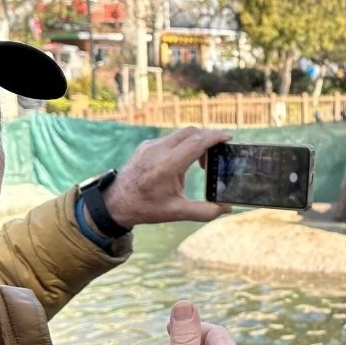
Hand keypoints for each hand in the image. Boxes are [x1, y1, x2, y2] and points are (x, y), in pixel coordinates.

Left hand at [104, 127, 232, 226]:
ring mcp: (150, 146)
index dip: (215, 137)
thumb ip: (205, 211)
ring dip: (196, 141)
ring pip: (181, 134)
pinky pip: (170, 139)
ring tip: (202, 161)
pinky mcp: (146, 145)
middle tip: (220, 149)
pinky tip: (185, 161)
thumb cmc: (147, 208)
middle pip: (191, 132)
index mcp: (167, 166)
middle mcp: (158, 151)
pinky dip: (183, 144)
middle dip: (209, 137)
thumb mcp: (177, 212)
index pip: (196, 142)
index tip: (229, 138)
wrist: (116, 202)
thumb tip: (227, 208)